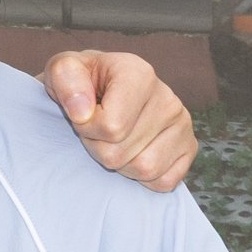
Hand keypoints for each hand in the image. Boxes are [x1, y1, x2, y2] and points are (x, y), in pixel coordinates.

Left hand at [46, 48, 196, 189]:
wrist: (101, 91)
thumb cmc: (81, 83)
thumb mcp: (62, 70)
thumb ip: (65, 79)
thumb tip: (83, 112)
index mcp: (138, 73)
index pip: (111, 126)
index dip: (86, 129)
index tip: (82, 115)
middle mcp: (167, 98)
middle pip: (121, 153)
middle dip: (97, 148)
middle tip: (96, 130)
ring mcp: (182, 124)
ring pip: (144, 169)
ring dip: (119, 164)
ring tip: (113, 140)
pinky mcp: (189, 148)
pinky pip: (163, 181)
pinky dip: (142, 178)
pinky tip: (132, 152)